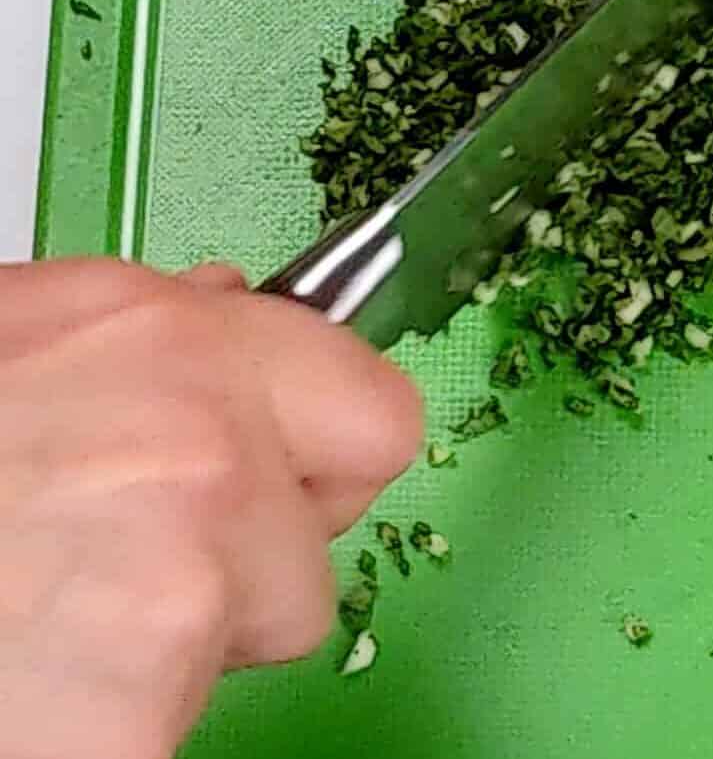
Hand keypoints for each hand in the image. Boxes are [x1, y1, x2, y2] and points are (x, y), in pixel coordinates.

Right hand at [0, 258, 420, 758]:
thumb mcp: (6, 361)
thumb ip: (123, 344)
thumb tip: (217, 306)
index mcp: (136, 318)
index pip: (350, 371)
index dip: (315, 440)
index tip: (275, 475)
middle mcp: (185, 389)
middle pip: (366, 455)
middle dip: (286, 525)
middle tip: (167, 568)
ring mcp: (192, 505)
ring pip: (289, 594)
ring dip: (198, 633)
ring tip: (60, 629)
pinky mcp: (164, 626)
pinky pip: (217, 692)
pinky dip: (144, 716)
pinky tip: (52, 690)